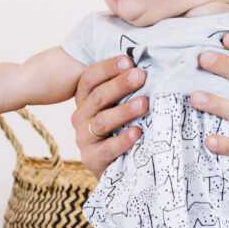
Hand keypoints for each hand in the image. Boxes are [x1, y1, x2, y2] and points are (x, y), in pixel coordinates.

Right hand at [71, 55, 147, 177]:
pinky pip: (107, 148)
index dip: (107, 68)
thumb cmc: (120, 127)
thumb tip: (147, 65)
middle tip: (140, 76)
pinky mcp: (91, 158)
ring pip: (103, 121)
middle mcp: (81, 116)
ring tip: (144, 103)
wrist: (116, 167)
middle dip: (120, 85)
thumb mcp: (119, 105)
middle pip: (98, 96)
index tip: (128, 60)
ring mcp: (84, 138)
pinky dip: (123, 140)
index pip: (90, 78)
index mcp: (85, 98)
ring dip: (124, 111)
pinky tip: (137, 132)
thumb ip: (127, 88)